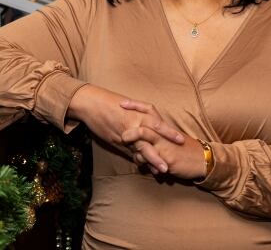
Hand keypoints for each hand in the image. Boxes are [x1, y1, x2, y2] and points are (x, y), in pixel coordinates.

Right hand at [68, 84, 184, 171]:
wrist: (89, 102)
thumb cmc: (104, 102)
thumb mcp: (122, 107)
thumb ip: (133, 116)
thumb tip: (141, 125)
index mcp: (137, 111)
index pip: (156, 121)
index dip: (168, 130)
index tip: (180, 138)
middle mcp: (135, 119)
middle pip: (156, 129)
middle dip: (169, 138)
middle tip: (181, 147)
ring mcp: (126, 129)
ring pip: (144, 144)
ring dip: (154, 157)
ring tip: (164, 168)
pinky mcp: (117, 137)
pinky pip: (130, 150)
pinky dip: (138, 159)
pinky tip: (143, 167)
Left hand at [120, 101, 205, 179]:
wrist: (201, 161)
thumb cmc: (183, 151)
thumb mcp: (167, 142)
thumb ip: (152, 141)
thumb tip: (136, 144)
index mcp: (162, 127)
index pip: (149, 109)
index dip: (136, 105)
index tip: (122, 102)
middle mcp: (162, 133)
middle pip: (145, 117)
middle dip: (131, 113)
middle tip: (117, 109)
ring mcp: (164, 143)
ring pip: (146, 134)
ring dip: (133, 136)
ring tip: (122, 138)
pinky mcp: (166, 156)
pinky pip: (150, 156)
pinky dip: (142, 159)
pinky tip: (137, 163)